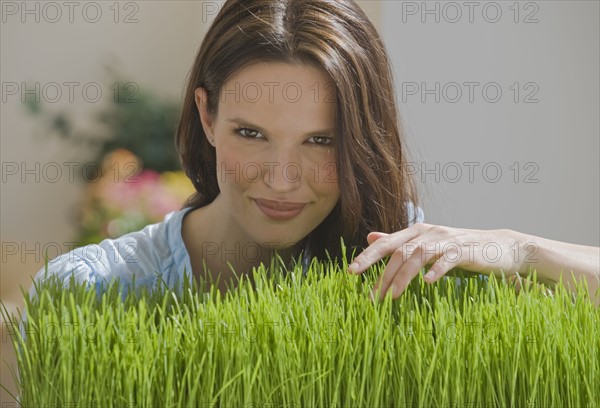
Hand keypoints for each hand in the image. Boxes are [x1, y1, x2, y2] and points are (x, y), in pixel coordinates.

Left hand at [347, 223, 530, 299]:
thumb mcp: (426, 243)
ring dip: (404, 277)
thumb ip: (399, 242)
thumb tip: (370, 237)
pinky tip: (427, 283)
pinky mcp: (465, 251)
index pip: (386, 243)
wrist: (499, 247)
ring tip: (393, 297)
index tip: (351, 272)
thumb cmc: (459, 248)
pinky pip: (448, 260)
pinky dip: (437, 270)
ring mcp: (446, 241)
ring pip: (418, 256)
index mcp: (416, 232)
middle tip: (370, 296)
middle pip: (399, 252)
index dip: (367, 256)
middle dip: (382, 274)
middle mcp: (428, 233)